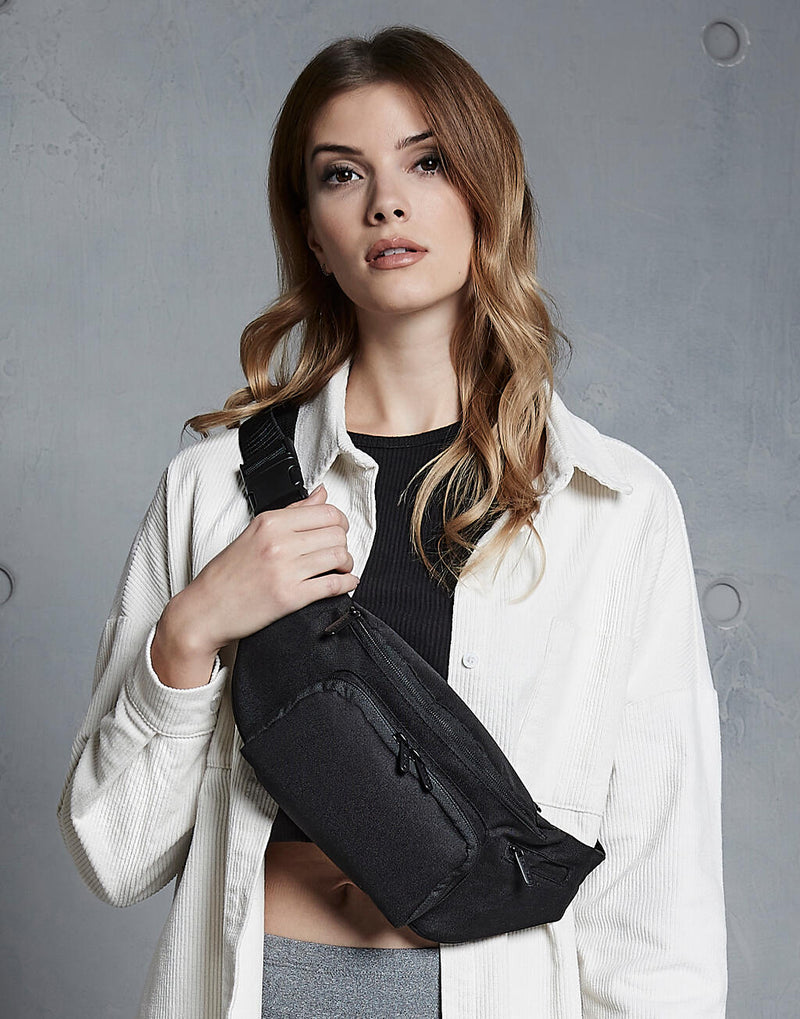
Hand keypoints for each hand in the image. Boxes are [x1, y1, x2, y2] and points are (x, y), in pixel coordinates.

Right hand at [151, 484, 358, 687]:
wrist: (206, 609)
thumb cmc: (226, 574)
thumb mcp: (254, 532)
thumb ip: (292, 512)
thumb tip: (320, 494)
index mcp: (270, 522)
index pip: (326, 512)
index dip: (340, 521)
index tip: (338, 529)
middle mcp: (278, 543)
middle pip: (336, 533)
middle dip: (344, 542)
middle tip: (339, 550)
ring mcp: (285, 570)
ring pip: (339, 557)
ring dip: (347, 563)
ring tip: (341, 568)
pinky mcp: (291, 597)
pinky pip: (334, 585)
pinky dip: (347, 583)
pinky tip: (345, 582)